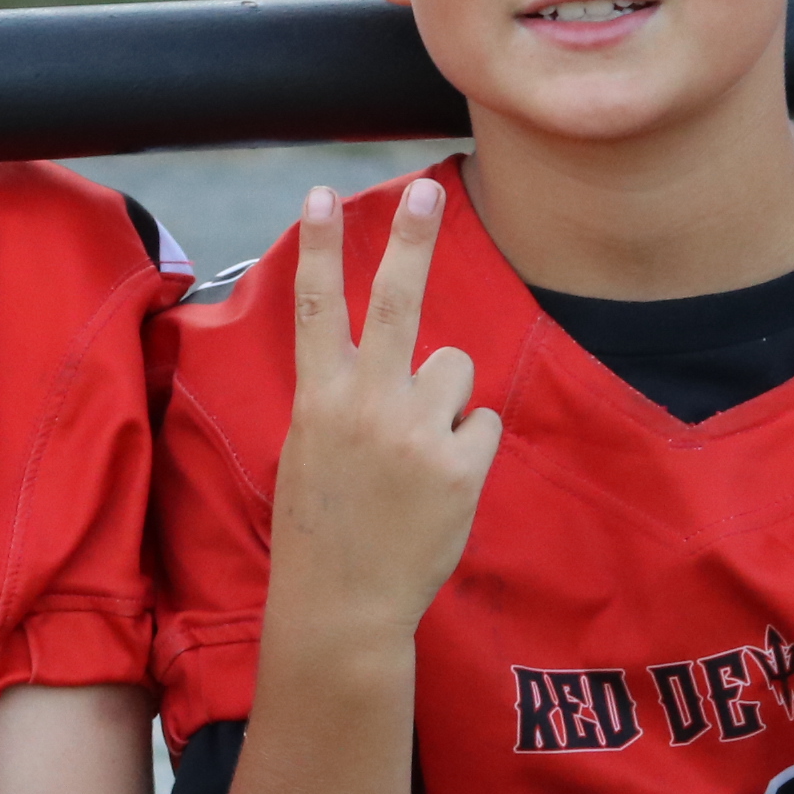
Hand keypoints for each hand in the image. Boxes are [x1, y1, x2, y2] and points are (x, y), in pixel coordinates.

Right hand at [266, 180, 500, 650]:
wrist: (343, 604)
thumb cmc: (325, 526)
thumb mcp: (310, 450)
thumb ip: (345, 397)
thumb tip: (395, 358)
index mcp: (318, 400)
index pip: (315, 307)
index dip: (318, 246)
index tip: (318, 193)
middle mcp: (366, 405)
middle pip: (394, 302)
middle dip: (410, 240)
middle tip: (426, 189)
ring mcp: (415, 433)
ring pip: (454, 367)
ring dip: (446, 397)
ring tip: (417, 452)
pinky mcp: (460, 465)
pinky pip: (482, 420)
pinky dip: (469, 444)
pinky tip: (441, 483)